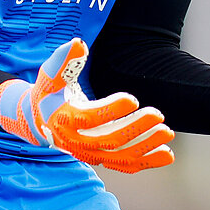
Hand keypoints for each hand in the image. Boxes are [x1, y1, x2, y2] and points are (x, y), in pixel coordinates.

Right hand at [0, 39, 173, 172]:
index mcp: (63, 121)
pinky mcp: (102, 159)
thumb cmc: (49, 95)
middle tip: (157, 115)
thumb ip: (62, 62)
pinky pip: (125, 164)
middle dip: (136, 129)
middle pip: (110, 140)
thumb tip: (77, 45)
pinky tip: (166, 154)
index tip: (132, 99)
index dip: (111, 111)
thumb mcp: (49, 77)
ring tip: (166, 133)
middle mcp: (76, 143)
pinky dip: (147, 161)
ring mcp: (90, 154)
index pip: (89, 119)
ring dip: (146, 146)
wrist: (42, 122)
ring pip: (121, 156)